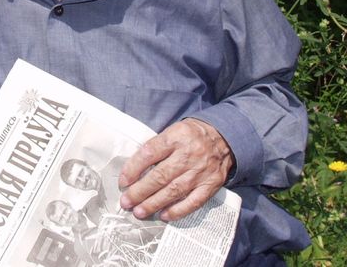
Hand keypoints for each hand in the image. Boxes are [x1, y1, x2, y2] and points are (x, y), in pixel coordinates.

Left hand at [117, 119, 232, 221]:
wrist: (223, 137)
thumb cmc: (190, 135)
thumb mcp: (173, 131)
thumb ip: (156, 147)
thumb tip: (134, 169)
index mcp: (176, 137)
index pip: (150, 153)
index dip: (134, 168)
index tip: (123, 181)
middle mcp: (188, 154)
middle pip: (160, 176)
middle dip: (140, 191)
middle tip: (126, 202)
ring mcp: (201, 171)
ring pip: (174, 191)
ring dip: (154, 203)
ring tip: (139, 211)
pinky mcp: (211, 185)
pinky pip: (193, 201)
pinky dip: (178, 210)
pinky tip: (163, 215)